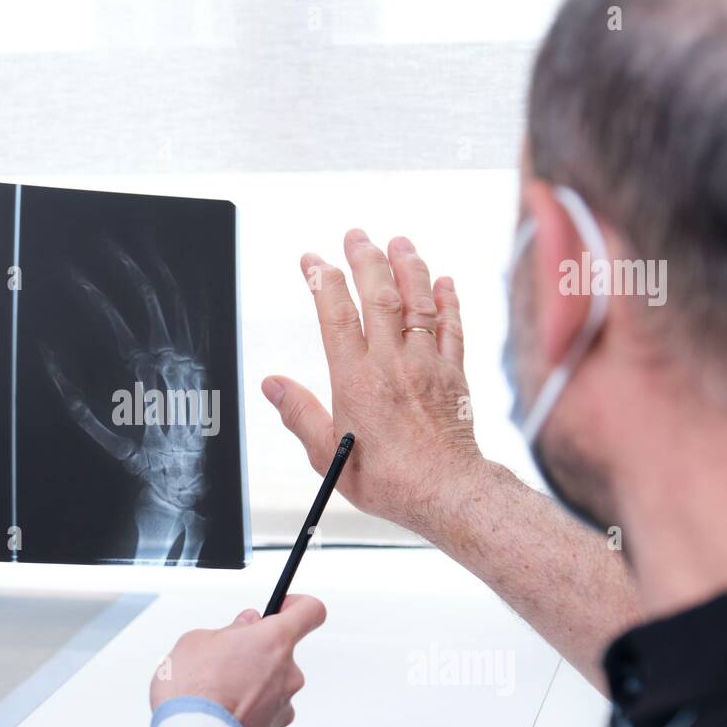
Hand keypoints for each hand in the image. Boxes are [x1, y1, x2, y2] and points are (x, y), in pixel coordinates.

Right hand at [43, 238, 209, 562]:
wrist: (181, 477)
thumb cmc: (143, 457)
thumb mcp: (101, 430)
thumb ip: (74, 395)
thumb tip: (51, 358)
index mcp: (144, 371)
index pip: (114, 318)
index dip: (93, 293)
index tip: (74, 275)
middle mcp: (172, 359)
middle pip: (150, 298)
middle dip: (125, 267)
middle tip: (107, 246)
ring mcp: (191, 359)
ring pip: (178, 302)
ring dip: (159, 271)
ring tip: (144, 247)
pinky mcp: (203, 365)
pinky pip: (200, 323)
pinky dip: (192, 296)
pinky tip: (184, 275)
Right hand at [151, 594, 325, 726]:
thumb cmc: (193, 690)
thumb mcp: (197, 640)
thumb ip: (229, 630)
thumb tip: (243, 626)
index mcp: (274, 641)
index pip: (310, 611)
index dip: (297, 605)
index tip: (283, 606)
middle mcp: (288, 673)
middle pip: (282, 654)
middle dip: (257, 655)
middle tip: (227, 661)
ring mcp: (284, 706)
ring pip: (272, 687)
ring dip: (252, 687)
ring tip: (218, 694)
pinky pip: (264, 715)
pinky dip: (247, 713)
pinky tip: (222, 715)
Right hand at [262, 230, 483, 536]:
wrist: (446, 491)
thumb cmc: (388, 479)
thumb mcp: (328, 454)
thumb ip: (299, 414)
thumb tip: (272, 385)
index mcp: (356, 380)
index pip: (336, 315)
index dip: (322, 281)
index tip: (312, 261)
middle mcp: (393, 363)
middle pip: (379, 296)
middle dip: (365, 259)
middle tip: (355, 235)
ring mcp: (427, 364)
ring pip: (418, 302)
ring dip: (408, 266)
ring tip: (398, 241)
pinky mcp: (454, 374)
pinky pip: (453, 327)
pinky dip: (448, 300)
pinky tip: (443, 281)